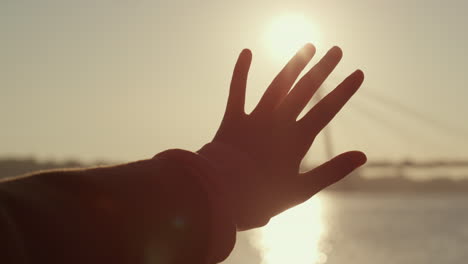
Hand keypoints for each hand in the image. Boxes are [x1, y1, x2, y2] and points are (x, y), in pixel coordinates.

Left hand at [198, 44, 366, 229]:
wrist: (220, 195)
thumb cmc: (261, 198)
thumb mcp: (302, 190)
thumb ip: (332, 171)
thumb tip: (362, 156)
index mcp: (296, 140)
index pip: (326, 110)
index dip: (343, 91)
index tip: (358, 72)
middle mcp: (278, 123)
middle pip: (305, 90)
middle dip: (323, 69)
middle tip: (337, 50)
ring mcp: (255, 119)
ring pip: (278, 85)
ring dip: (294, 65)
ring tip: (308, 47)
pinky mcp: (233, 120)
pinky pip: (237, 91)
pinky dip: (241, 72)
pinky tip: (246, 52)